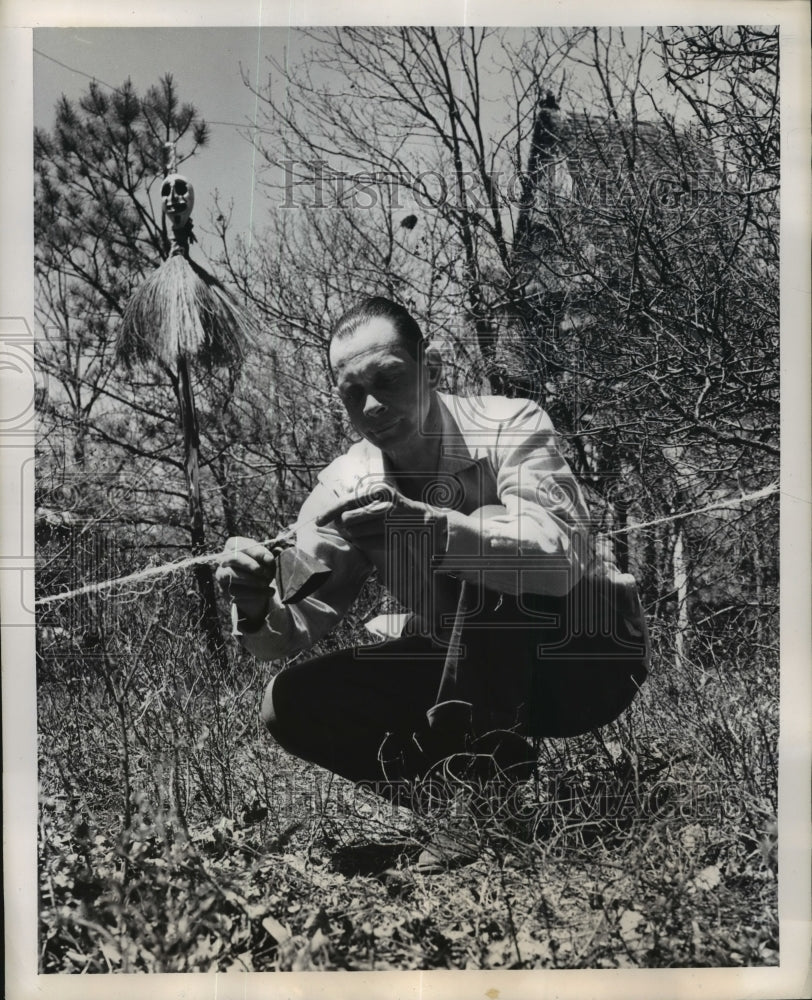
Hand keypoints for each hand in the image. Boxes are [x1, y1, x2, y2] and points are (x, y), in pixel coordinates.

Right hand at [216, 536, 275, 625]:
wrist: (255, 589)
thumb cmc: (260, 568)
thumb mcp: (265, 560)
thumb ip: (268, 556)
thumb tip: (273, 554)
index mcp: (233, 546)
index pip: (238, 544)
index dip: (255, 551)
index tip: (270, 559)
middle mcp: (223, 560)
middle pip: (233, 558)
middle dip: (251, 565)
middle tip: (266, 572)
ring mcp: (221, 576)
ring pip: (232, 575)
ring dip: (252, 580)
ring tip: (266, 583)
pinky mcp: (224, 591)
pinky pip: (236, 592)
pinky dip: (255, 593)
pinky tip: (268, 592)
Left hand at [315, 485, 446, 548]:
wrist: (425, 523)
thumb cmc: (396, 511)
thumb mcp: (378, 501)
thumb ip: (356, 506)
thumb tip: (333, 517)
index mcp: (379, 492)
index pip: (347, 501)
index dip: (329, 511)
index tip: (318, 520)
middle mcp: (384, 504)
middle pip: (346, 519)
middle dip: (344, 525)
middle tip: (349, 526)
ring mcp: (389, 522)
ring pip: (354, 533)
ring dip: (354, 535)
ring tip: (367, 531)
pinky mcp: (391, 537)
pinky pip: (363, 544)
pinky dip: (363, 543)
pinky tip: (373, 538)